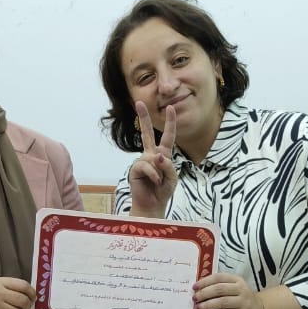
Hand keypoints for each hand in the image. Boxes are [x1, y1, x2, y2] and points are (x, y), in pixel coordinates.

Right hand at [127, 102, 177, 216]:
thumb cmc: (163, 191)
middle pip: (147, 133)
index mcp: (163, 155)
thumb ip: (168, 165)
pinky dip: (153, 175)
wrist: (152, 205)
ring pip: (152, 158)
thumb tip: (157, 156)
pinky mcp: (135, 169)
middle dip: (144, 118)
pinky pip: (146, 166)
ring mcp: (142, 161)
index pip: (168, 136)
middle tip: (139, 102)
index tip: (170, 108)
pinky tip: (154, 182)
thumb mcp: (172, 177)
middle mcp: (151, 155)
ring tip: (159, 182)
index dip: (170, 123)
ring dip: (159, 171)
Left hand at [193, 273, 264, 308]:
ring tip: (198, 307)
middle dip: (204, 293)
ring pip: (222, 302)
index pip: (219, 277)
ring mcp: (243, 302)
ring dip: (208, 305)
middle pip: (219, 289)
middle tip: (195, 298)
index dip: (205, 281)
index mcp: (237, 280)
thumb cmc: (241, 299)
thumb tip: (198, 291)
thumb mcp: (234, 289)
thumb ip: (219, 287)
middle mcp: (241, 289)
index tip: (194, 287)